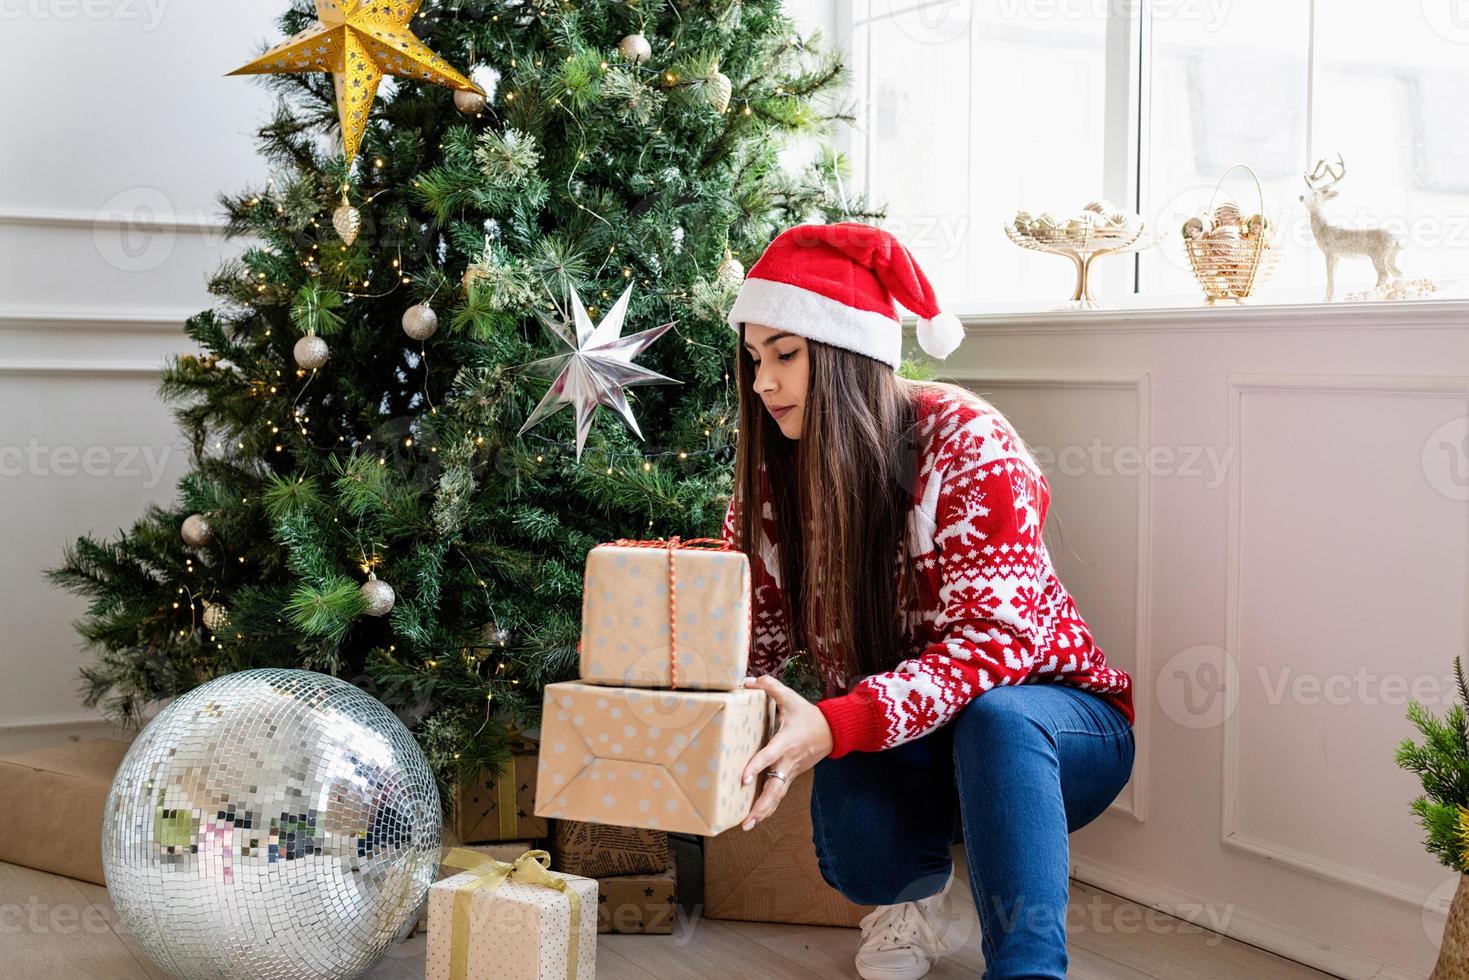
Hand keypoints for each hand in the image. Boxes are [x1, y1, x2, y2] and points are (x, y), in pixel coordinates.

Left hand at [738, 674, 832, 830]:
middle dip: (761, 806)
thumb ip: (769, 686)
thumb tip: (747, 680)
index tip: (743, 779)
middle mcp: (788, 761)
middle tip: (747, 820)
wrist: (834, 731)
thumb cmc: (809, 715)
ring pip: (777, 796)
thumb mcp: (790, 697)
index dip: (756, 766)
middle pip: (775, 789)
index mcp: (786, 743)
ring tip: (748, 825)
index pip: (769, 757)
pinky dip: (769, 805)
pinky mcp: (792, 775)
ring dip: (764, 812)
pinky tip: (757, 815)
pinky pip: (779, 793)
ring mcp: (792, 771)